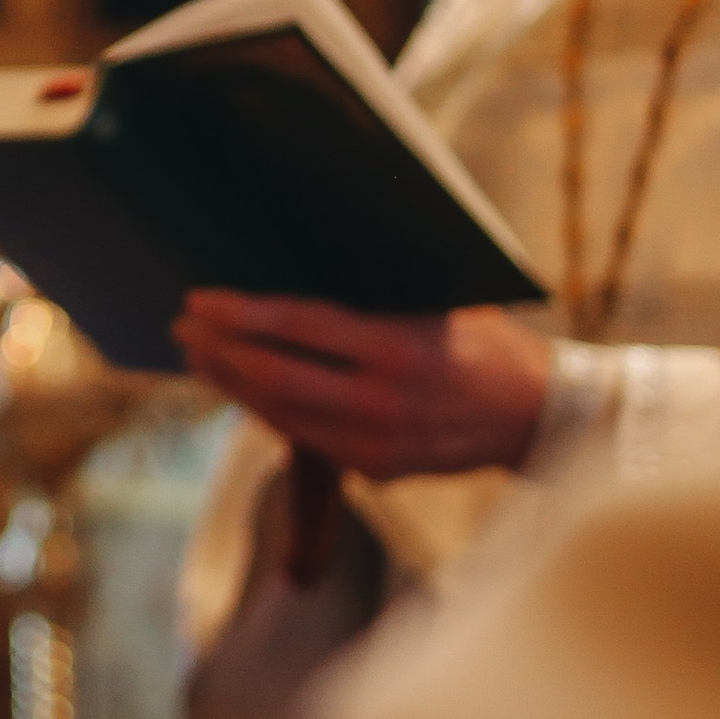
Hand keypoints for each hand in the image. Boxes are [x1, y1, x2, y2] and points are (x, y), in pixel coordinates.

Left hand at [173, 290, 550, 480]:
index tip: (196, 299)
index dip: (238, 313)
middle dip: (218, 350)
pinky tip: (240, 388)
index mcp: (397, 348)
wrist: (537, 416)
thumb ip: (374, 289)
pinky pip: (304, 438)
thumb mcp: (436, 299)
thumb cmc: (482, 339)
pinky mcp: (376, 470)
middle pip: (274, 375)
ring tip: (196, 353)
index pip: (297, 326)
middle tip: (181, 325)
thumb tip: (295, 248)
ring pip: (280, 413)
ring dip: (229, 383)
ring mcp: (378, 443)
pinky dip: (265, 410)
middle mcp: (383, 402)